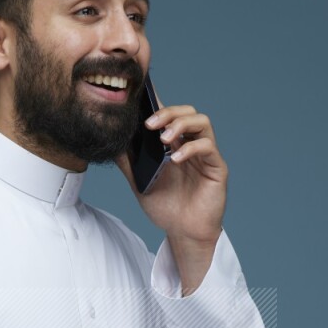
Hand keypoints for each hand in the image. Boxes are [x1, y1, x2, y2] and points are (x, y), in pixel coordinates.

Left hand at [115, 99, 227, 245]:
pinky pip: (208, 147)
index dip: (158, 100)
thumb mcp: (139, 183)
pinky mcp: (216, 166)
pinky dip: (191, 148)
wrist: (183, 233)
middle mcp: (190, 144)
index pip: (168, 115)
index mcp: (173, 144)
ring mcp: (205, 154)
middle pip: (186, 111)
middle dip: (167, 112)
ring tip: (163, 138)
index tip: (141, 94)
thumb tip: (111, 141)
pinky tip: (176, 159)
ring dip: (180, 124)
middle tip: (149, 124)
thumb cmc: (166, 208)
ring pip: (201, 121)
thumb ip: (128, 162)